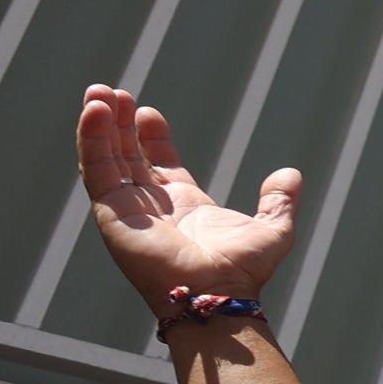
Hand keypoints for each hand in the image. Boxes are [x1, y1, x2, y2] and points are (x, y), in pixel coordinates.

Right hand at [79, 86, 299, 311]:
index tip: (146, 110)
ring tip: (97, 92)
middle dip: (117, 124)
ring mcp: (128, 209)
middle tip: (111, 92)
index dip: (150, 136)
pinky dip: (92, 140)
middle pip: (126, 157)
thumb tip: (290, 175)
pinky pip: (96, 170)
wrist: (218, 292)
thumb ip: (279, 200)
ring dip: (98, 126)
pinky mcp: (111, 212)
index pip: (158, 164)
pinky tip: (94, 112)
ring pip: (105, 159)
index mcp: (184, 206)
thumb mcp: (273, 228)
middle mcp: (151, 206)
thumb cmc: (242, 271)